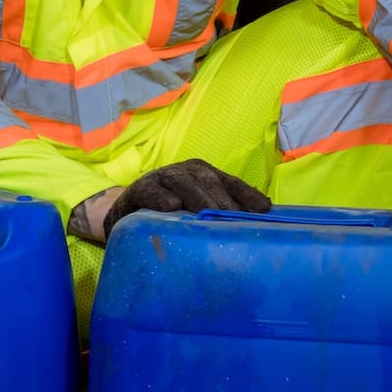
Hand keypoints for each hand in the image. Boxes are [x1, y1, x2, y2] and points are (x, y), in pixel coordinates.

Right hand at [99, 158, 270, 236]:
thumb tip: (261, 218)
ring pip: (184, 183)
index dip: (247, 195)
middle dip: (224, 201)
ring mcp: (164, 177)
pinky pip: (151, 191)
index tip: (263, 210)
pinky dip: (161, 197)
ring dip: (198, 198)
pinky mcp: (140, 188)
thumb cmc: (172, 214)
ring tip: (208, 215)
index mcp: (206, 175)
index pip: (231, 183)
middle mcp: (188, 171)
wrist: (128, 214)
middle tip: (236, 220)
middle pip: (210, 182)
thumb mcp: (198, 212)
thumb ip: (224, 213)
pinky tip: (171, 207)